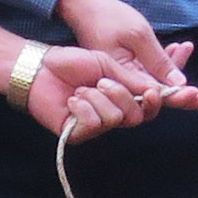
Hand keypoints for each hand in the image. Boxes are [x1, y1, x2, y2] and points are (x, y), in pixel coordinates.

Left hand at [27, 48, 158, 138]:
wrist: (40, 67)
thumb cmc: (71, 63)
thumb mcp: (107, 64)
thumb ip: (131, 78)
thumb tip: (157, 90)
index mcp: (122, 97)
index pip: (148, 107)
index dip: (155, 102)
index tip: (152, 92)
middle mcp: (112, 114)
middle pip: (136, 117)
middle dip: (122, 96)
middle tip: (102, 82)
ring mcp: (96, 126)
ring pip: (115, 119)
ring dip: (97, 99)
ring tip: (80, 90)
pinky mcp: (78, 134)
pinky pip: (94, 124)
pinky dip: (83, 108)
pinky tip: (71, 101)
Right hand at [55, 0, 183, 95]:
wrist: (84, 6)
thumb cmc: (107, 17)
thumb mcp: (138, 36)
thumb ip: (158, 62)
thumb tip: (179, 84)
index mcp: (122, 80)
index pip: (156, 97)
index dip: (180, 98)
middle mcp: (123, 83)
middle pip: (158, 94)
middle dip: (183, 90)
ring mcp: (125, 75)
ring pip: (156, 81)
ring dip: (174, 68)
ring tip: (186, 48)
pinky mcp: (126, 66)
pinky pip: (149, 70)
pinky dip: (165, 60)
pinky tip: (176, 47)